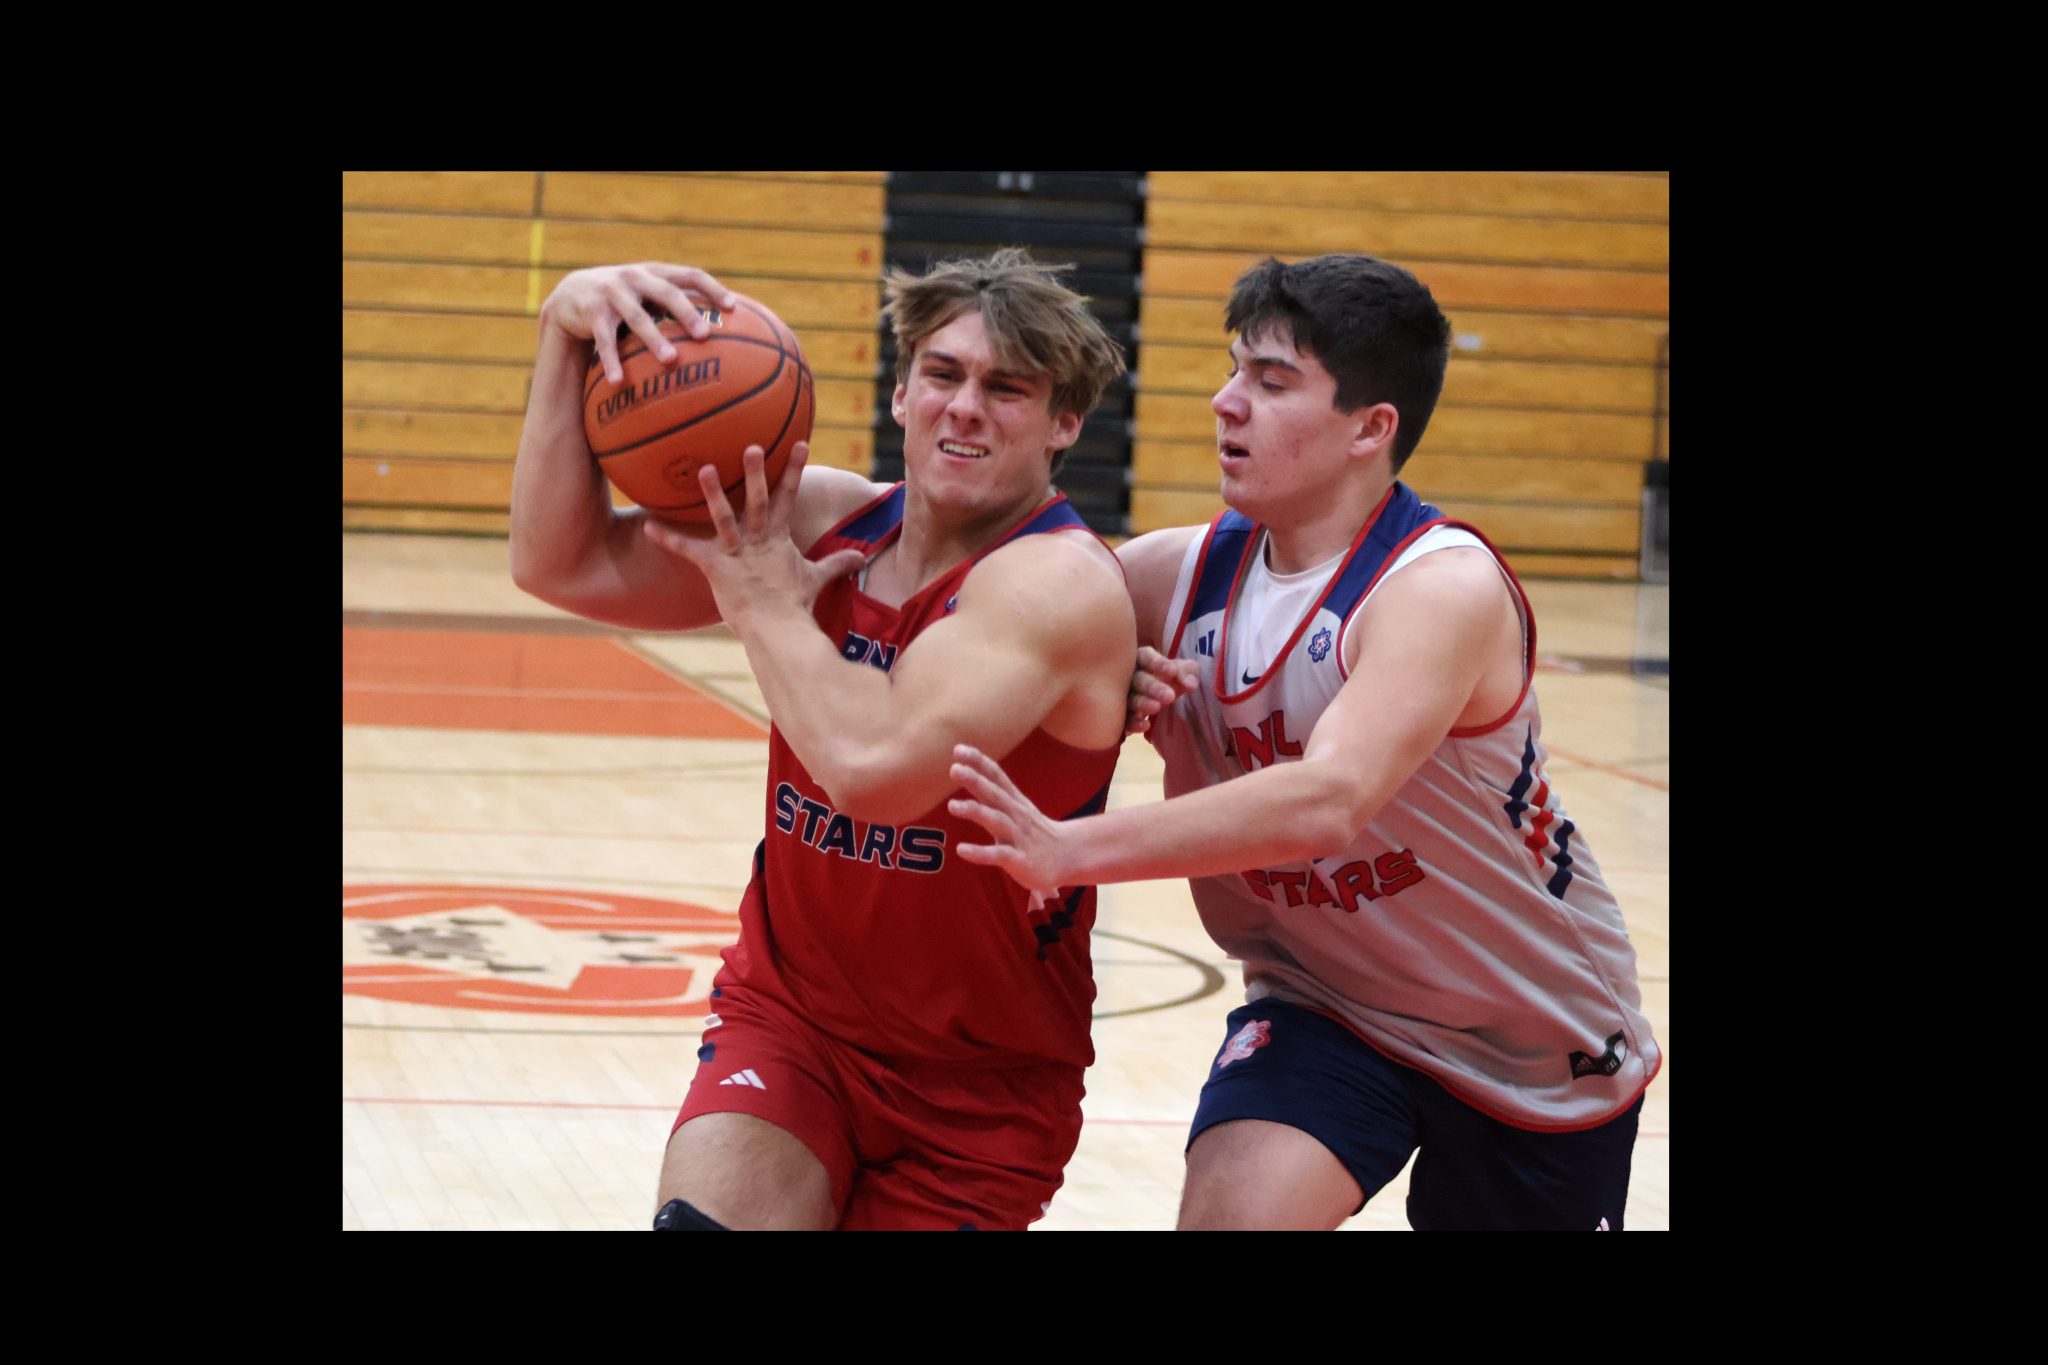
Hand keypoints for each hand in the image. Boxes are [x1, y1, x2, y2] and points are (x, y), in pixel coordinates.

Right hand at [539, 262, 740, 384]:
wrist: (572, 294)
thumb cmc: (625, 300)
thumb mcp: (648, 295)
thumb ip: (676, 305)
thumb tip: (724, 334)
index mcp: (656, 273)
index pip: (690, 274)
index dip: (712, 288)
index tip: (733, 308)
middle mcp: (635, 277)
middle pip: (666, 292)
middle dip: (686, 312)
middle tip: (705, 336)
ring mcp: (612, 292)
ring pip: (636, 317)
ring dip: (654, 339)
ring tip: (671, 361)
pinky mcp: (591, 310)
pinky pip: (604, 338)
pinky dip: (612, 360)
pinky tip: (619, 382)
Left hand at [641, 443, 864, 625]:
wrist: (777, 631)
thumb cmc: (793, 605)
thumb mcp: (817, 579)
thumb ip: (837, 563)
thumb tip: (863, 558)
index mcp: (778, 538)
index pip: (789, 497)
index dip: (794, 470)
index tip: (800, 443)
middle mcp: (757, 541)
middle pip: (758, 501)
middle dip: (756, 474)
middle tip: (751, 446)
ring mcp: (736, 554)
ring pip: (724, 518)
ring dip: (713, 494)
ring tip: (702, 469)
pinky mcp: (715, 568)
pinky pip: (688, 551)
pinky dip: (668, 539)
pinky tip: (647, 526)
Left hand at [948, 744, 1071, 910]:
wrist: (1068, 857)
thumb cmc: (1035, 832)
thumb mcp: (1018, 807)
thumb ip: (994, 791)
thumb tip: (968, 771)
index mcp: (1014, 801)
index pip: (997, 776)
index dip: (979, 762)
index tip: (959, 748)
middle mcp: (1016, 815)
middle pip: (995, 794)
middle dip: (976, 781)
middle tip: (955, 768)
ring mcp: (1019, 837)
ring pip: (996, 821)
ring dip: (975, 812)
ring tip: (952, 806)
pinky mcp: (1020, 860)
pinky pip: (999, 854)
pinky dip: (980, 852)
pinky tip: (961, 850)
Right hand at [1125, 646, 1201, 734]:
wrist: (1160, 701)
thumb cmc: (1169, 679)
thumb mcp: (1180, 672)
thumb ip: (1187, 672)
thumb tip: (1191, 684)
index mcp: (1141, 660)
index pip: (1146, 657)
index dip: (1158, 663)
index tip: (1173, 671)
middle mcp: (1127, 676)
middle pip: (1138, 679)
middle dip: (1152, 687)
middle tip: (1170, 696)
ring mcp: (1121, 696)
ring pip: (1129, 699)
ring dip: (1142, 704)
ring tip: (1156, 708)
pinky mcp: (1121, 716)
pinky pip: (1124, 720)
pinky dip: (1133, 723)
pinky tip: (1146, 725)